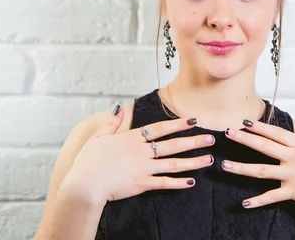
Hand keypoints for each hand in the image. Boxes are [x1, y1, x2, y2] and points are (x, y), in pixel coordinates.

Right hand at [62, 107, 215, 206]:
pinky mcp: (142, 184)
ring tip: (209, 159)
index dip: (177, 124)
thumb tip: (120, 108)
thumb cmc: (88, 162)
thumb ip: (112, 123)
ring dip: (193, 161)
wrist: (84, 185)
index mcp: (131, 138)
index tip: (193, 120)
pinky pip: (164, 183)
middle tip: (211, 138)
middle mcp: (141, 151)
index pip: (160, 128)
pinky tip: (192, 181)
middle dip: (194, 141)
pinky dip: (178, 183)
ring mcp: (143, 168)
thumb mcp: (98, 137)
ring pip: (173, 164)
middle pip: (172, 145)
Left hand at [222, 117, 294, 210]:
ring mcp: (291, 175)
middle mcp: (294, 158)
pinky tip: (243, 203)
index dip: (260, 126)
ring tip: (224, 165)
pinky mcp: (292, 192)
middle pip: (264, 147)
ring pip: (261, 171)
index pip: (277, 133)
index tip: (245, 121)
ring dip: (241, 168)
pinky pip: (271, 197)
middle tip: (227, 133)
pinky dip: (257, 201)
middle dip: (244, 139)